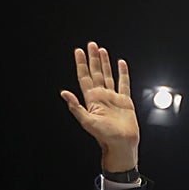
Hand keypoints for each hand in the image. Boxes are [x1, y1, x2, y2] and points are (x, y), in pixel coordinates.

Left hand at [60, 41, 140, 173]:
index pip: (84, 77)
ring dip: (105, 63)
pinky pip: (124, 84)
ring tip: (102, 50)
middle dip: (93, 59)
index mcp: (92, 100)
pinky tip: (121, 64)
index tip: (79, 51)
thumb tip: (64, 93)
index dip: (81, 64)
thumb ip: (76, 107)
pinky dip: (123, 73)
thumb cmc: (105, 137)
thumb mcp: (87, 122)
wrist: (122, 144)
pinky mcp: (125, 101)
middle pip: (96, 73)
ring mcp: (113, 98)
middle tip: (91, 45)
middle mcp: (101, 96)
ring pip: (108, 76)